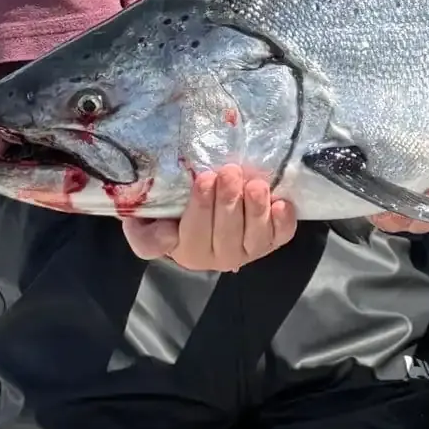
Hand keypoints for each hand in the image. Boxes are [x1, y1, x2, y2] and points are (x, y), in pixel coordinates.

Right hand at [121, 166, 297, 270]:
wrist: (201, 212)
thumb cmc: (171, 216)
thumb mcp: (144, 226)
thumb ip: (146, 236)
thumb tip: (168, 235)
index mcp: (190, 251)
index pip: (195, 232)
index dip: (201, 205)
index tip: (204, 178)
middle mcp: (221, 256)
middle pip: (227, 232)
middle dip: (229, 200)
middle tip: (230, 172)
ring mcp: (249, 249)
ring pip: (256, 235)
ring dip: (256, 209)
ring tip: (255, 184)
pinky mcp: (272, 240)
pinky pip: (281, 236)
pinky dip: (283, 222)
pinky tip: (281, 204)